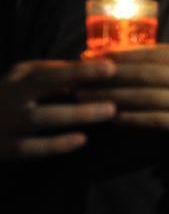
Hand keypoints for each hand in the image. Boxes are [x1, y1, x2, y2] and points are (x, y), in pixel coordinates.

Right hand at [0, 59, 116, 158]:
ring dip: (76, 113)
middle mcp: (9, 96)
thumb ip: (54, 74)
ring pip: (40, 117)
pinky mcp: (3, 147)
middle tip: (113, 79)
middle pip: (42, 84)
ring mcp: (5, 122)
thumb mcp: (24, 81)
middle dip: (77, 79)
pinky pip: (30, 147)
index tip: (110, 66)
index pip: (49, 69)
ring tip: (109, 111)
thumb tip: (92, 65)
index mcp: (18, 79)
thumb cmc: (9, 100)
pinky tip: (81, 140)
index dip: (78, 67)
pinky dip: (56, 144)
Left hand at [78, 44, 168, 135]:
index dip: (120, 54)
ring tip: (86, 96)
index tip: (93, 55)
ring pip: (144, 98)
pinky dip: (129, 118)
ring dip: (112, 97)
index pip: (153, 53)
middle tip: (80, 76)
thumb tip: (130, 56)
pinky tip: (112, 116)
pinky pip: (154, 120)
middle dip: (108, 75)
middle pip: (144, 75)